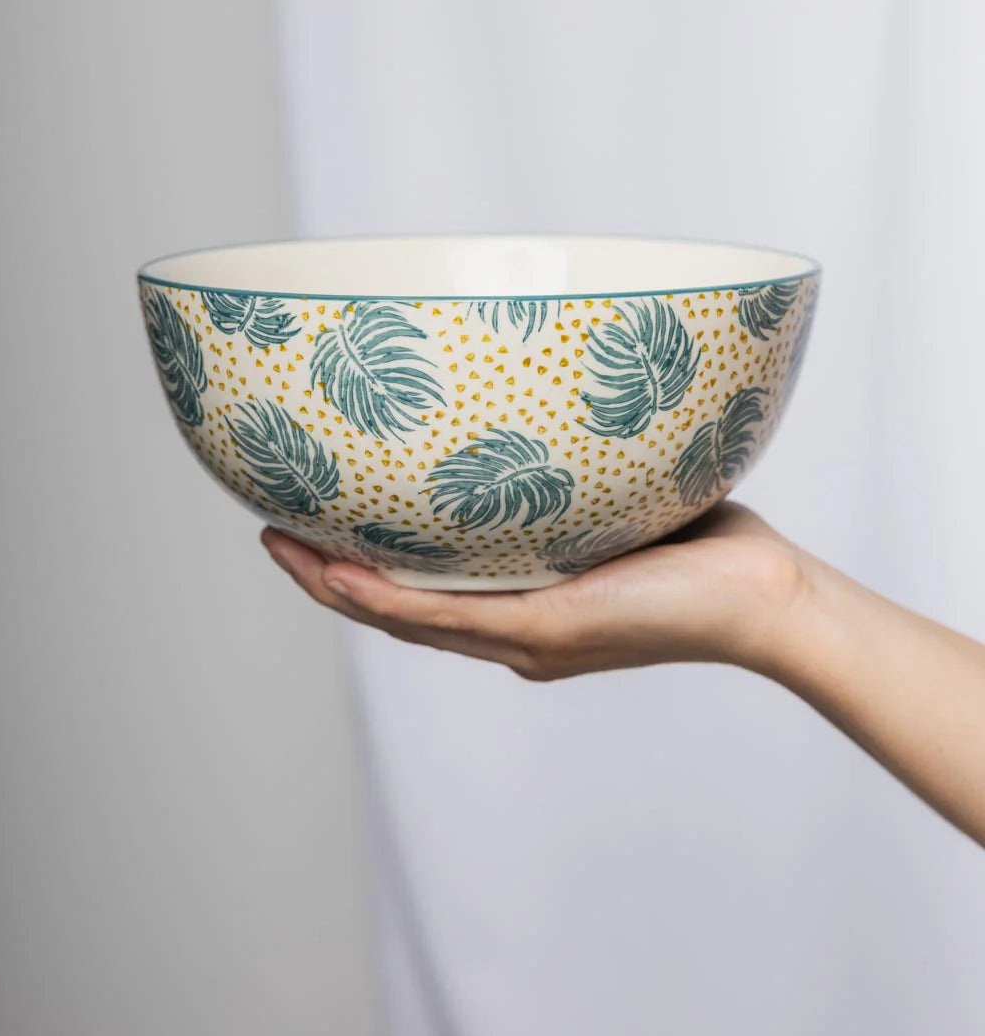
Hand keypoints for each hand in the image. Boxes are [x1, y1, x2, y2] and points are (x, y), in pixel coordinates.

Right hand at [260, 503, 808, 681]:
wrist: (762, 596)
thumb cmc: (706, 544)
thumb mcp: (621, 495)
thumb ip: (574, 467)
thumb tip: (547, 397)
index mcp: (527, 606)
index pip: (430, 591)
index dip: (366, 566)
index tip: (318, 524)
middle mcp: (515, 632)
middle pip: (399, 610)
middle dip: (330, 575)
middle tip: (273, 533)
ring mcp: (524, 638)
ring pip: (403, 620)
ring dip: (334, 587)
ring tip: (279, 546)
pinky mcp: (543, 631)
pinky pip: (443, 618)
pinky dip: (382, 598)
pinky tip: (337, 572)